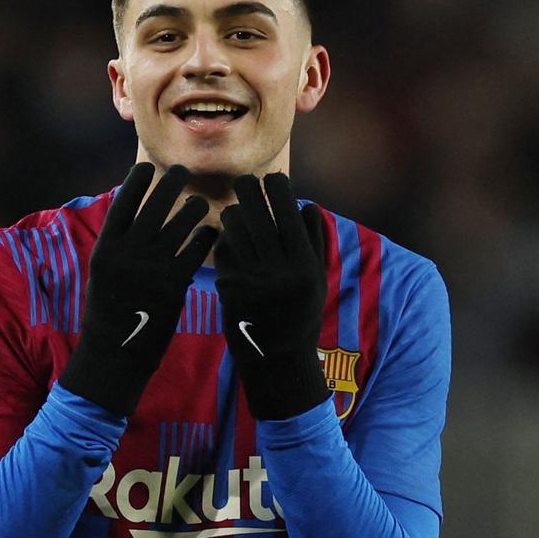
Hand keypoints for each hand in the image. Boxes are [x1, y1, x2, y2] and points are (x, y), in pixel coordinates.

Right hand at [57, 161, 213, 416]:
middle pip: (155, 204)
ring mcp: (152, 266)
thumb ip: (117, 248)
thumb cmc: (108, 313)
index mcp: (106, 248)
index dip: (136, 181)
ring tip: (199, 204)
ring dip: (193, 208)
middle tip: (183, 170)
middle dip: (171, 183)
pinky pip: (196, 249)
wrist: (115, 353)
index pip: (122, 203)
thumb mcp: (103, 275)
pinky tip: (212, 233)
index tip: (147, 167)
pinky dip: (206, 237)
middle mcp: (128, 252)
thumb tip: (130, 219)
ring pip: (180, 223)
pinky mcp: (174, 283)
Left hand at [216, 172, 331, 419]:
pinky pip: (222, 251)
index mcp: (304, 265)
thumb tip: (307, 205)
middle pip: (258, 214)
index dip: (279, 190)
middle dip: (249, 191)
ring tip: (237, 212)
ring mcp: (250, 279)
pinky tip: (227, 240)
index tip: (274, 177)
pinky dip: (224, 240)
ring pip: (236, 229)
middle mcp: (277, 270)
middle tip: (244, 180)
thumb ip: (314, 242)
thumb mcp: (317, 281)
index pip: (289, 214)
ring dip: (234, 214)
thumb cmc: (300, 316)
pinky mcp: (228, 287)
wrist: (276, 359)